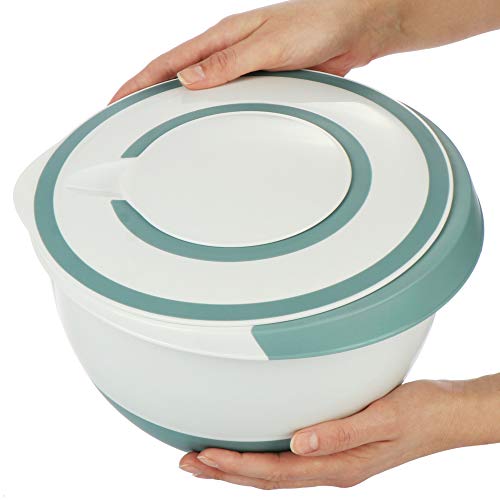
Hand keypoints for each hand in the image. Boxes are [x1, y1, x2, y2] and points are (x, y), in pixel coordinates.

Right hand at [110, 0, 499, 101]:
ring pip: (201, 90)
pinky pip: (226, 100)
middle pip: (178, 75)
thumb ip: (228, 62)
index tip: (117, 100)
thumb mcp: (269, 43)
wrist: (354, 30)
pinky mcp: (260, 82)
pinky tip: (206, 126)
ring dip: (178, 106)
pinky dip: (210, 112)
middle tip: (128, 118)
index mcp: (223, 38)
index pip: (169, 62)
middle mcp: (229, 53)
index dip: (140, 81)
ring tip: (158, 128)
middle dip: (149, 95)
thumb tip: (187, 77)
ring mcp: (243, 68)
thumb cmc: (318, 25)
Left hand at [179, 375, 499, 488]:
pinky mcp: (336, 450)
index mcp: (339, 465)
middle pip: (268, 477)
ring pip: (275, 472)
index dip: (236, 466)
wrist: (446, 415)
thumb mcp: (384, 418)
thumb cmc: (419, 414)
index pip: (276, 471)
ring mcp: (333, 462)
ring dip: (238, 468)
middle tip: (186, 463)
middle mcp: (331, 468)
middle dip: (225, 472)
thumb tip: (298, 444)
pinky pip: (290, 462)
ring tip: (206, 461)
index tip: (203, 457)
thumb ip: (341, 432)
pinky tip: (252, 452)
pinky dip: (262, 459)